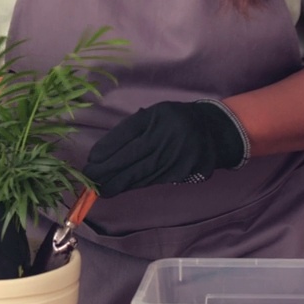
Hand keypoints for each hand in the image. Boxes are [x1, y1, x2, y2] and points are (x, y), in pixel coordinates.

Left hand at [83, 100, 249, 197]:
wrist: (215, 130)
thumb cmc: (176, 120)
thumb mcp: (155, 114)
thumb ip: (132, 129)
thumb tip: (103, 154)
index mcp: (159, 118)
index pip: (126, 136)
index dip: (106, 151)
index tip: (91, 161)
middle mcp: (167, 138)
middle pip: (130, 159)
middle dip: (106, 172)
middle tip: (88, 180)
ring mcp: (176, 158)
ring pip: (140, 174)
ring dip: (117, 183)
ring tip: (100, 189)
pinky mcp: (181, 173)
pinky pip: (151, 181)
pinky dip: (133, 185)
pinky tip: (120, 187)